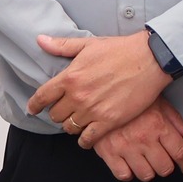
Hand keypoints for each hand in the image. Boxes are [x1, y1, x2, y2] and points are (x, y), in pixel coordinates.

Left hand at [29, 32, 170, 141]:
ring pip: (70, 127)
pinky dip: (84, 140)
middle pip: (55, 115)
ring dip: (71, 125)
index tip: (32, 110)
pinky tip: (86, 136)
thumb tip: (40, 40)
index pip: (42, 97)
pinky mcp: (109, 121)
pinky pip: (88, 138)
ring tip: (77, 121)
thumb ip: (62, 46)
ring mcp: (93, 110)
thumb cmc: (120, 50)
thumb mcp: (88, 44)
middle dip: (58, 113)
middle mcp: (78, 96)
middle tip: (65, 110)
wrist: (150, 59)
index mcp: (70, 77)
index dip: (34, 105)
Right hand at [91, 100, 182, 181]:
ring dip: (148, 169)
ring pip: (146, 174)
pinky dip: (128, 172)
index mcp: (158, 125)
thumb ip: (174, 119)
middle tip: (160, 157)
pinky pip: (124, 175)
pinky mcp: (108, 153)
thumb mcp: (157, 101)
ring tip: (143, 158)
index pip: (181, 153)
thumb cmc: (130, 96)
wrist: (98, 93)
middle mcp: (143, 138)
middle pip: (165, 168)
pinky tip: (127, 162)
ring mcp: (125, 147)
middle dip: (166, 165)